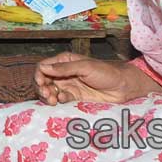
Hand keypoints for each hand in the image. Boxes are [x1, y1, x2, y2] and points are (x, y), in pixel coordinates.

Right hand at [34, 52, 161, 104]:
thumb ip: (64, 68)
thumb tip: (43, 68)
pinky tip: (64, 100)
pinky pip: (61, 99)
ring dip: (48, 95)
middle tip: (47, 94)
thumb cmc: (106, 72)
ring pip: (51, 91)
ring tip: (52, 100)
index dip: (39, 74)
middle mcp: (64, 73)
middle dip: (42, 87)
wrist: (123, 87)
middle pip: (44, 80)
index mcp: (65, 61)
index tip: (41, 83)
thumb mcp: (84, 67)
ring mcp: (69, 85)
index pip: (44, 66)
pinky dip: (59, 100)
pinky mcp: (74, 97)